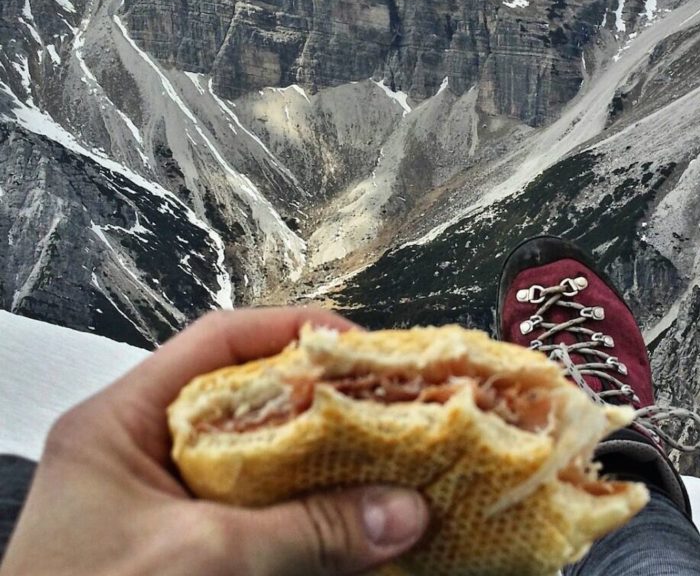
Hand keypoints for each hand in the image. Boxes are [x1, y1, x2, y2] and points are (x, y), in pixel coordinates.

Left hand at [0, 307, 428, 574]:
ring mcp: (158, 506)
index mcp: (116, 423)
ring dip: (313, 463)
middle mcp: (136, 454)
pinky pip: (253, 515)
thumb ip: (303, 532)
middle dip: (313, 400)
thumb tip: (399, 512)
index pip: (214, 343)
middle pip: (240, 399)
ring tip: (376, 458)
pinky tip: (343, 525)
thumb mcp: (201, 561)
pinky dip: (299, 517)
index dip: (288, 331)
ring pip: (252, 460)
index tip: (352, 346)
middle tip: (379, 403)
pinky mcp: (180, 552)